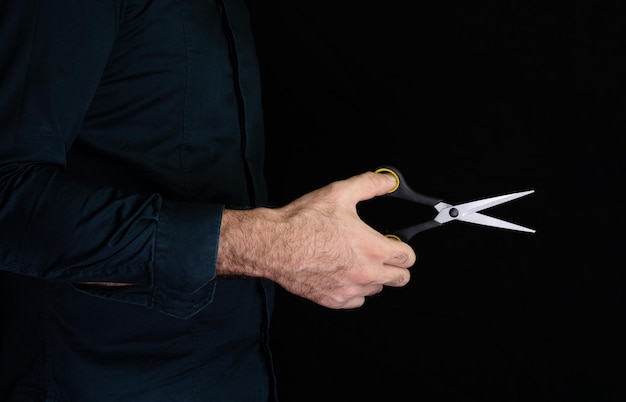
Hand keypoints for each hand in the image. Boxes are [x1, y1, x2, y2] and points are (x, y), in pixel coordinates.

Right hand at [218, 170, 416, 308]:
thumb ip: (369, 185)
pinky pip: (356, 301)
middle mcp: (366, 274)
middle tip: (381, 255)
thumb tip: (388, 180)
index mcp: (373, 249)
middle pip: (400, 279)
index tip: (395, 245)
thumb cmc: (304, 221)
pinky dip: (353, 290)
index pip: (408, 258)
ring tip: (356, 262)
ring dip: (373, 278)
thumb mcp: (339, 193)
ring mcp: (350, 290)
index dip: (404, 249)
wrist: (275, 244)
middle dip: (395, 267)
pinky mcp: (333, 300)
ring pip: (377, 290)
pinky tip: (342, 275)